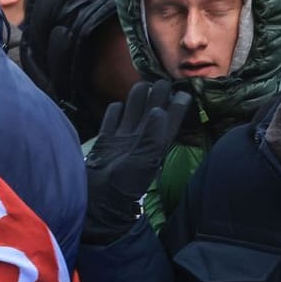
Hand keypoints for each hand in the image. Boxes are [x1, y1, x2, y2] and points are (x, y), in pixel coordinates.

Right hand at [84, 79, 189, 243]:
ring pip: (132, 113)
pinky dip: (114, 112)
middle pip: (151, 112)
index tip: (183, 92)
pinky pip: (111, 122)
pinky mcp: (105, 143)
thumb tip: (159, 110)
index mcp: (154, 145)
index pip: (170, 122)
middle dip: (157, 97)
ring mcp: (121, 141)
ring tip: (142, 84)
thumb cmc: (123, 185)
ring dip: (137, 99)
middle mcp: (140, 140)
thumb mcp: (144, 161)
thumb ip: (152, 136)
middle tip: (161, 80)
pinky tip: (118, 105)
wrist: (97, 200)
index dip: (177, 107)